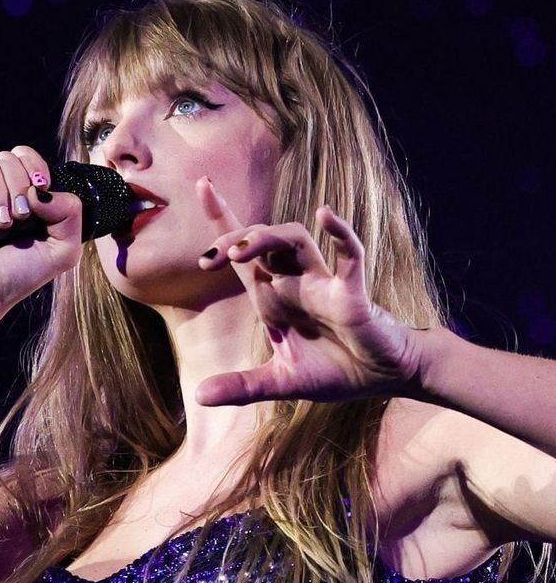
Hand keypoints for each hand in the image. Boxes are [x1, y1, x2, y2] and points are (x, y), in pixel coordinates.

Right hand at [0, 146, 82, 311]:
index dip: (35, 167)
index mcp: (22, 196)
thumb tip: (40, 188)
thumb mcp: (62, 250)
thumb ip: (71, 213)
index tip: (39, 190)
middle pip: (10, 157)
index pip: (27, 157)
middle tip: (19, 218)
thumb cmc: (15, 276)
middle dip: (19, 185)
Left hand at [194, 178, 425, 405]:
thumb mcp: (281, 383)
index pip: (241, 254)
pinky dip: (340, 233)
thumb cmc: (337, 371)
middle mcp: (293, 283)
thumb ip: (242, 387)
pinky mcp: (352, 293)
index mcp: (273, 298)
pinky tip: (325, 216)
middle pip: (260, 240)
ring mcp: (323, 283)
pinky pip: (349, 255)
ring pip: (294, 240)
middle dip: (233, 237)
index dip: (222, 219)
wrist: (383, 380)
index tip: (203, 186)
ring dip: (266, 238)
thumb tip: (199, 397)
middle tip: (211, 257)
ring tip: (241, 252)